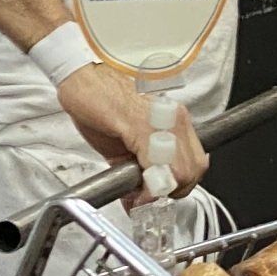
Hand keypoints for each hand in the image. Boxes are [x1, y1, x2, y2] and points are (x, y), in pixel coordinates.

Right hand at [57, 67, 208, 193]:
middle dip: (172, 192)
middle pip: (194, 170)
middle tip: (149, 197)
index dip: (178, 186)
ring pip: (183, 170)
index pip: (195, 164)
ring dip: (162, 190)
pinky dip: (149, 183)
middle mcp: (174, 121)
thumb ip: (135, 169)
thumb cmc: (100, 104)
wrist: (82, 78)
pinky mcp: (141, 125)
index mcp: (174, 123)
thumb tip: (139, 195)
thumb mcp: (122, 144)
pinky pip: (158, 162)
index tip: (157, 195)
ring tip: (141, 194)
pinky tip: (135, 188)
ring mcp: (161, 123)